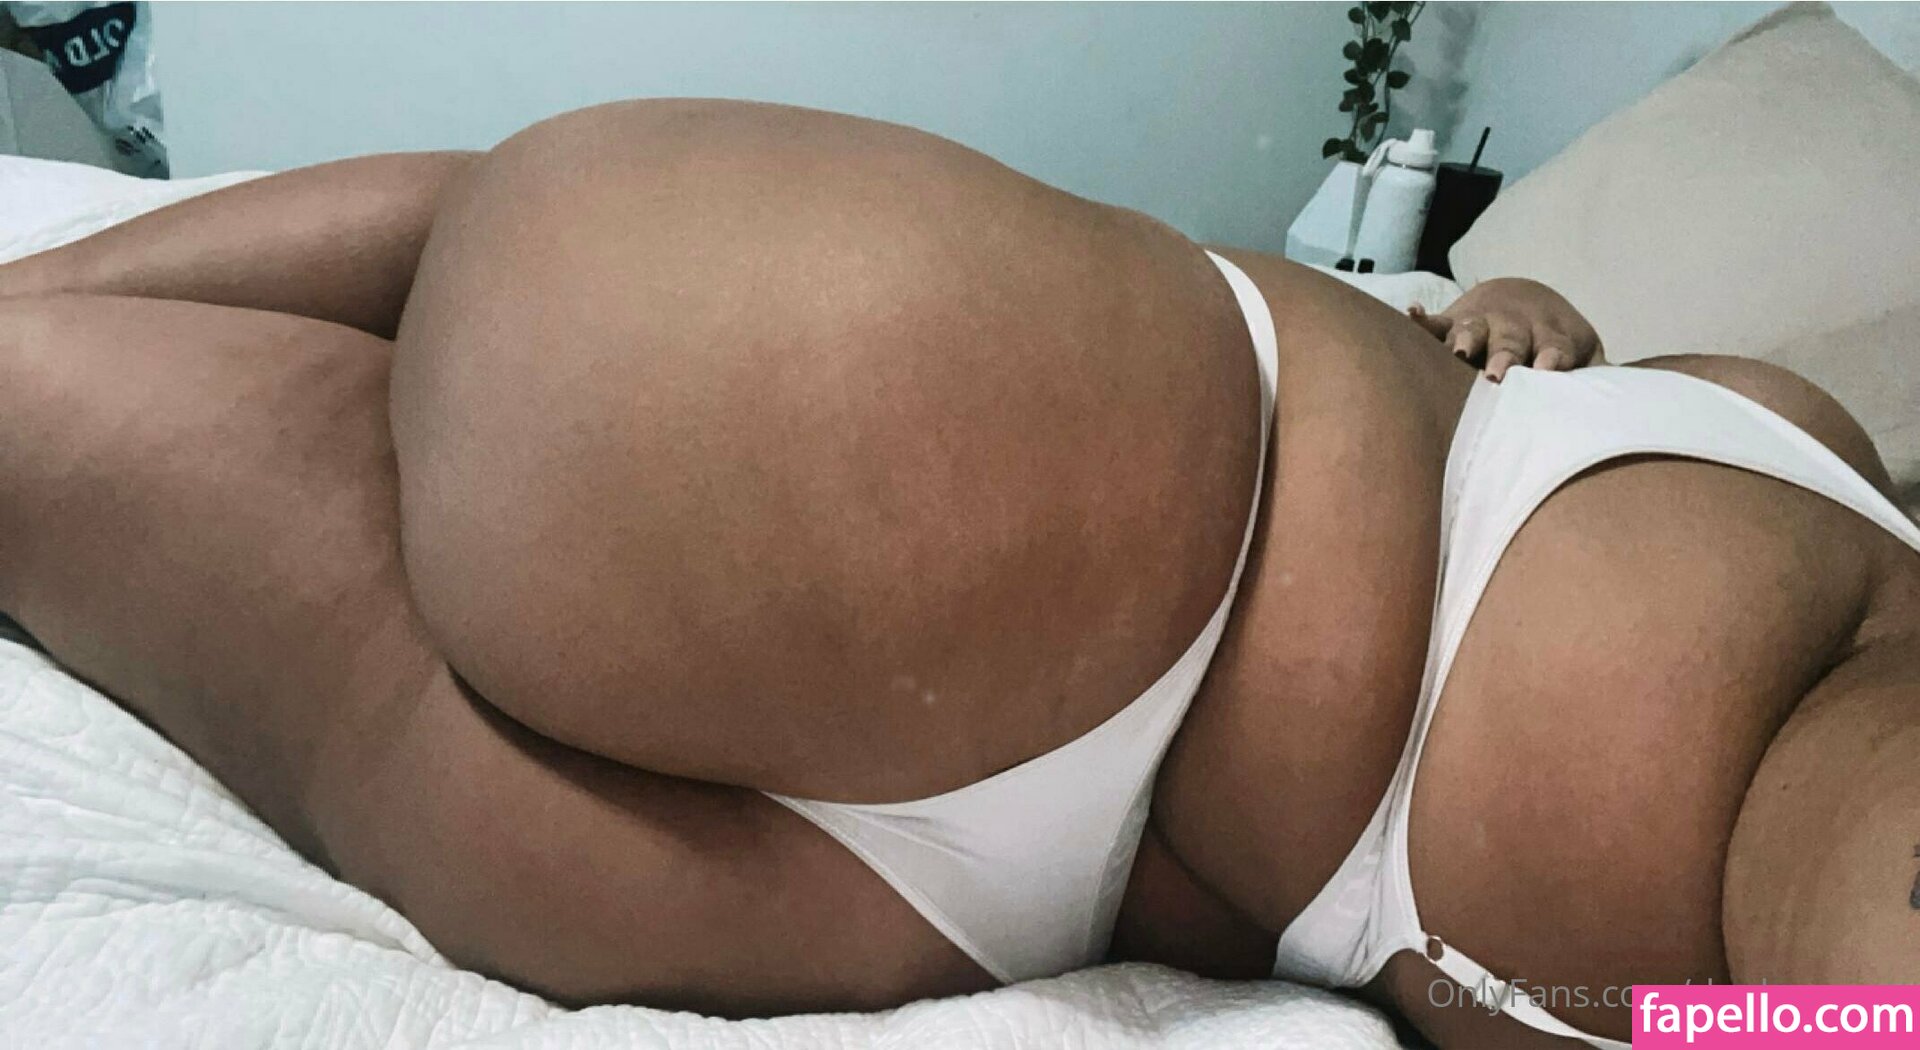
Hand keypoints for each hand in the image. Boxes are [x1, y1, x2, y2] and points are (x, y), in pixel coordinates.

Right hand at [1407, 277, 1604, 381]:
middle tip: (1496, 375)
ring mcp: (1482, 323)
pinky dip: (1421, 320)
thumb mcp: (1582, 356)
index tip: (1547, 371)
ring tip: (1456, 352)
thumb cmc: (1557, 344)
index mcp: (1552, 338)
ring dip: (1464, 338)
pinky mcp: (1452, 322)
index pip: (1554, 349)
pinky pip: (1434, 321)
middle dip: (1503, 356)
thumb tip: (1631, 410)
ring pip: (1472, 330)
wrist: (1523, 297)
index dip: (1551, 358)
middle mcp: (1516, 328)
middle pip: (1509, 342)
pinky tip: (1410, 314)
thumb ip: (1598, 380)